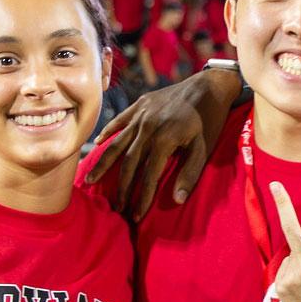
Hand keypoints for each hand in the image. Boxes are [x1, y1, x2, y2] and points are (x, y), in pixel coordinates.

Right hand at [83, 68, 239, 219]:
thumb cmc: (210, 120)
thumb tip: (177, 200)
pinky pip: (119, 121)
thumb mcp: (204, 148)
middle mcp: (147, 128)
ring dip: (103, 164)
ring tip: (90, 180)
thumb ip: (190, 174)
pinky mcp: (140, 104)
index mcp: (164, 140)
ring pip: (117, 144)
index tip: (136, 216)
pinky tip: (96, 144)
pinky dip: (108, 133)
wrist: (209, 85)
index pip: (148, 176)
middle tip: (115, 208)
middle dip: (121, 188)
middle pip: (129, 164)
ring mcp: (141, 115)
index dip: (141, 198)